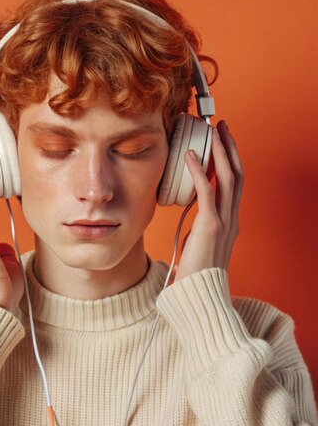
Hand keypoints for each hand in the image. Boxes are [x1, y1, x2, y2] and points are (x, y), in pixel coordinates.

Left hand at [173, 120, 244, 281]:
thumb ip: (201, 227)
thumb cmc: (196, 275)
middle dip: (230, 148)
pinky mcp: (211, 228)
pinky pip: (207, 193)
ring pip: (228, 179)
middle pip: (237, 175)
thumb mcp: (201, 245)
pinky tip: (190, 156)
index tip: (222, 142)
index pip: (235, 184)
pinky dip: (198, 171)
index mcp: (231, 222)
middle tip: (221, 127)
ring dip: (220, 152)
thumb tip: (192, 215)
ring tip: (212, 132)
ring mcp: (224, 223)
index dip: (230, 160)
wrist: (200, 298)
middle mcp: (232, 219)